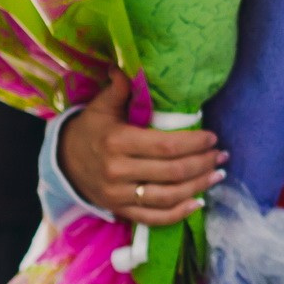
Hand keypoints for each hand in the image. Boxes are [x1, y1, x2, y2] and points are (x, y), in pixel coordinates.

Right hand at [59, 69, 225, 223]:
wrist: (62, 162)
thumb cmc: (90, 130)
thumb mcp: (101, 106)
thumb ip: (120, 88)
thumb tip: (126, 65)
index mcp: (117, 142)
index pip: (166, 146)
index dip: (194, 143)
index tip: (212, 137)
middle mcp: (117, 171)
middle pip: (172, 172)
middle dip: (203, 163)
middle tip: (222, 155)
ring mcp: (118, 195)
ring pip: (167, 196)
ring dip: (198, 187)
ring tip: (218, 174)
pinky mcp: (119, 210)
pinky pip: (153, 218)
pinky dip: (178, 214)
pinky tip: (198, 203)